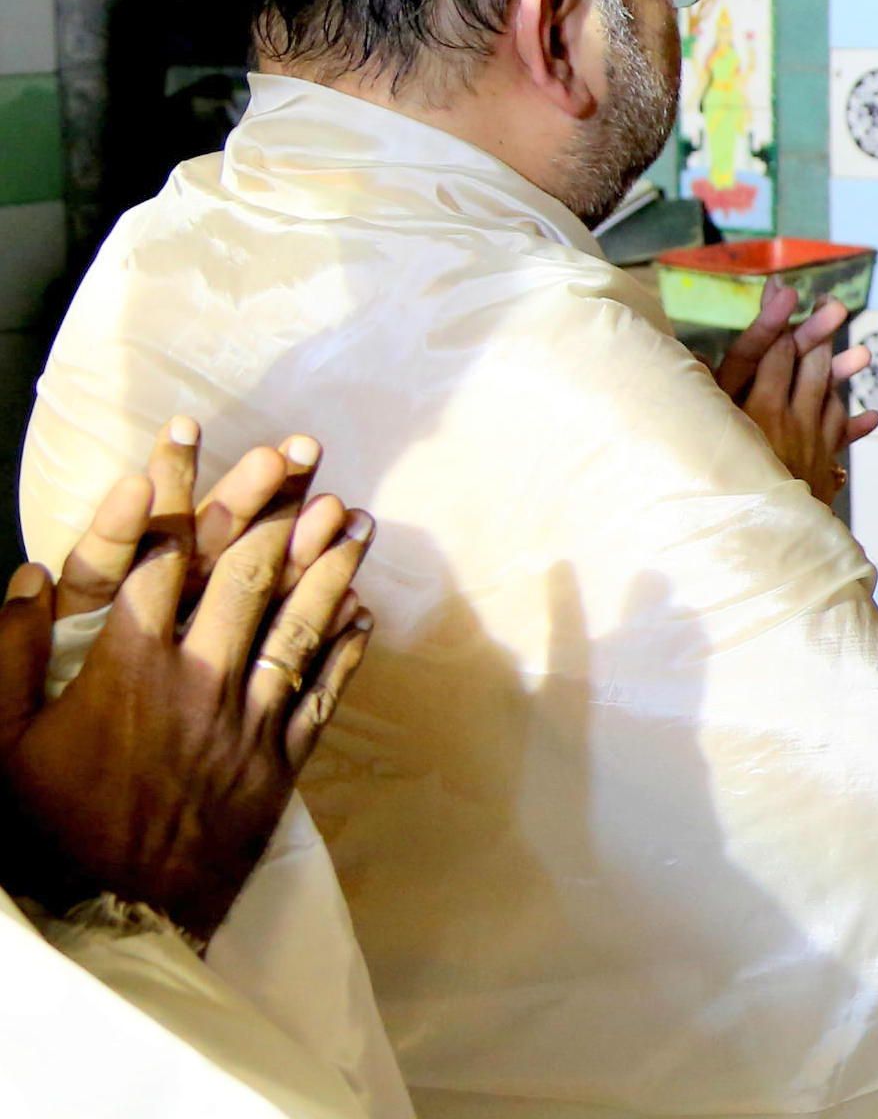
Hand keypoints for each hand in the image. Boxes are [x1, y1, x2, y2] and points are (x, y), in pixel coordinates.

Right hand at [0, 430, 375, 938]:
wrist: (111, 917)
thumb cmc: (42, 829)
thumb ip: (9, 655)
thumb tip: (30, 575)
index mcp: (125, 667)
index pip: (158, 556)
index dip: (173, 490)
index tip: (189, 437)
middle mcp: (196, 680)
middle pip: (246, 574)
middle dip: (275, 508)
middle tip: (308, 457)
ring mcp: (245, 719)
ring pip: (299, 623)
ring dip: (330, 565)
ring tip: (356, 515)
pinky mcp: (279, 761)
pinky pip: (322, 691)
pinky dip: (346, 646)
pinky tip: (365, 610)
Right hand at [717, 280, 877, 504]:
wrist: (753, 540)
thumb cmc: (709, 484)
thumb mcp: (703, 436)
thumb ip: (706, 396)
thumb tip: (699, 356)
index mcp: (744, 408)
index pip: (762, 353)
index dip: (773, 319)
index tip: (784, 290)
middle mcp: (779, 419)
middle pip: (803, 365)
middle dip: (818, 333)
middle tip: (833, 306)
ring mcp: (806, 440)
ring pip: (826, 394)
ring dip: (843, 369)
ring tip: (863, 352)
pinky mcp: (820, 466)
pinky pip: (838, 436)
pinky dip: (852, 424)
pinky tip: (869, 415)